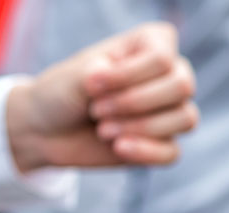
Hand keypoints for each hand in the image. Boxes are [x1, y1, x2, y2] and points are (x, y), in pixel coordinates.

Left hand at [7, 22, 197, 171]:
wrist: (43, 130)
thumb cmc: (61, 93)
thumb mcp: (75, 77)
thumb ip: (100, 74)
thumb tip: (115, 83)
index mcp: (154, 43)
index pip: (163, 59)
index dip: (126, 77)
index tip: (92, 85)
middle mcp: (169, 73)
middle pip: (182, 87)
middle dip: (133, 103)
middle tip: (96, 111)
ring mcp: (168, 109)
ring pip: (185, 119)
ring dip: (140, 127)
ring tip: (102, 130)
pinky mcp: (159, 143)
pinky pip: (173, 152)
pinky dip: (146, 152)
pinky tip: (118, 148)